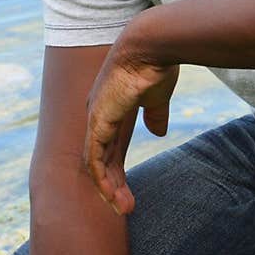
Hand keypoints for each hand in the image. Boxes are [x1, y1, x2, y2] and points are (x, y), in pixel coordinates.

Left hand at [84, 32, 178, 213]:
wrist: (151, 45)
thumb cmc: (156, 65)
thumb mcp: (157, 97)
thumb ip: (155, 114)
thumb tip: (159, 132)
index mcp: (111, 110)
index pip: (111, 148)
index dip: (117, 170)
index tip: (128, 189)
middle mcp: (99, 116)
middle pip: (102, 159)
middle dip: (113, 185)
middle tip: (126, 208)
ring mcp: (96, 119)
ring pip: (96, 164)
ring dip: (109, 189)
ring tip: (124, 209)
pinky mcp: (98, 122)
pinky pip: (95, 159)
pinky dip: (102, 180)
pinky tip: (113, 197)